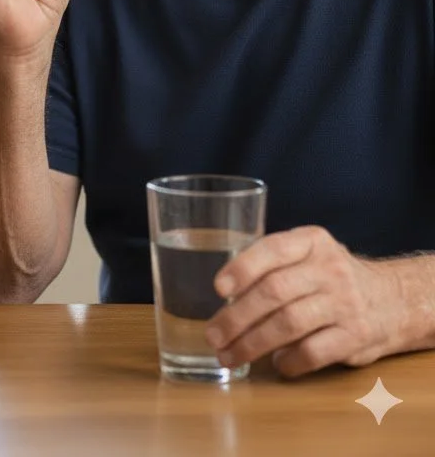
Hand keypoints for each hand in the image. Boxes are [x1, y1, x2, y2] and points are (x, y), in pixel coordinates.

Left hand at [205, 225, 403, 377]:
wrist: (392, 300)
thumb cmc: (329, 277)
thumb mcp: (306, 255)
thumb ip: (271, 265)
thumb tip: (223, 297)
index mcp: (311, 241)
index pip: (273, 249)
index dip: (243, 268)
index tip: (217, 289)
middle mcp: (330, 268)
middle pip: (275, 291)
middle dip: (237, 316)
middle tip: (213, 335)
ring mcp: (345, 302)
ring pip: (289, 323)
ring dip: (253, 343)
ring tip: (229, 355)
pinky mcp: (357, 336)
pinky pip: (313, 351)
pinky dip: (289, 360)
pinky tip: (276, 364)